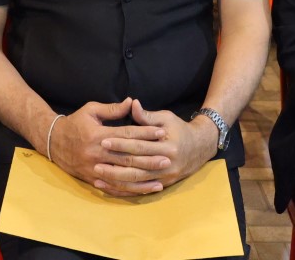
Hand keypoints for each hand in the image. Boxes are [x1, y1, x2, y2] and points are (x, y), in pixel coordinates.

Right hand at [50, 98, 166, 196]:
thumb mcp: (91, 110)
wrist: (53, 142)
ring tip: (161, 178)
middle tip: (168, 157)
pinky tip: (143, 189)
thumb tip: (132, 102)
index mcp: (97, 134)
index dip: (145, 133)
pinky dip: (129, 190)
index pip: (126, 135)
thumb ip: (112, 109)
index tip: (162, 132)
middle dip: (149, 158)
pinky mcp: (92, 179)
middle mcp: (96, 153)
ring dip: (143, 178)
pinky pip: (114, 187)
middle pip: (127, 157)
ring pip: (122, 176)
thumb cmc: (75, 123)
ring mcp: (94, 169)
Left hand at [95, 99, 217, 190]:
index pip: (139, 145)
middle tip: (95, 162)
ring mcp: (165, 177)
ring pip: (136, 181)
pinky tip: (109, 187)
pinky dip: (124, 190)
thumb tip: (131, 104)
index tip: (103, 140)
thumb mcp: (165, 117)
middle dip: (114, 164)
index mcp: (167, 146)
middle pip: (136, 165)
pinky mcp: (163, 184)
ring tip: (97, 176)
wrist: (200, 147)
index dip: (121, 143)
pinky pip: (140, 190)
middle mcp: (167, 164)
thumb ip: (147, 115)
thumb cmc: (179, 129)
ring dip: (116, 180)